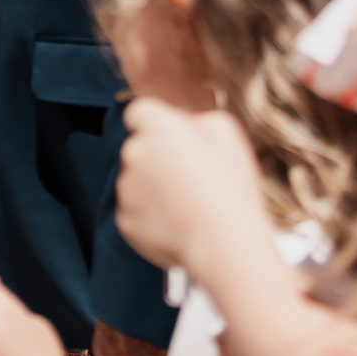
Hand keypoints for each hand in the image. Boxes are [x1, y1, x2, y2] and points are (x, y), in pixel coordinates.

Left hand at [112, 94, 266, 277]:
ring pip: (137, 181)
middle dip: (160, 157)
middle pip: (139, 148)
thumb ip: (199, 119)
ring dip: (156, 188)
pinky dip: (153, 216)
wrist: (223, 243)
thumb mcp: (228, 135)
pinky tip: (181, 223)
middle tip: (194, 176)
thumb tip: (184, 123)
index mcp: (157, 128)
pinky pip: (137, 212)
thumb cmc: (231, 188)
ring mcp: (126, 190)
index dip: (157, 123)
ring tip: (191, 205)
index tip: (175, 138)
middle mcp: (133, 154)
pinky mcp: (125, 221)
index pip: (140, 112)